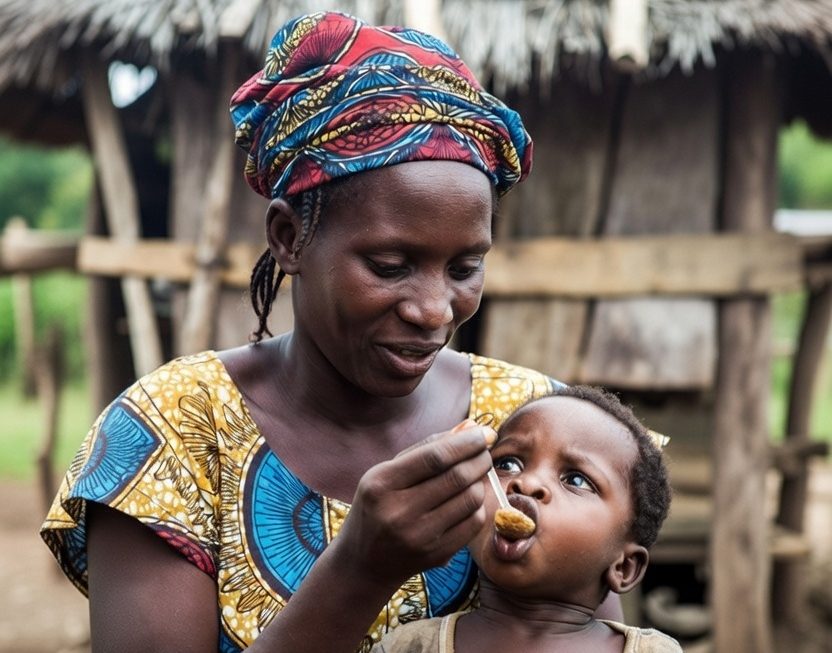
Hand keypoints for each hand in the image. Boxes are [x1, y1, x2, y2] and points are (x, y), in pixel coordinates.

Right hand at [334, 421, 494, 587]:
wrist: (363, 562)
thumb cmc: (378, 506)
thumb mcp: (388, 472)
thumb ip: (427, 447)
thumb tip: (470, 427)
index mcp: (381, 483)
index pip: (435, 457)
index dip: (466, 442)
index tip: (484, 433)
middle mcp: (398, 512)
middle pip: (456, 477)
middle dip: (479, 459)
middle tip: (485, 451)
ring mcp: (418, 537)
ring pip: (470, 499)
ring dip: (480, 481)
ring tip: (474, 474)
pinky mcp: (436, 555)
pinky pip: (473, 523)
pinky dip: (478, 505)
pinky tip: (468, 498)